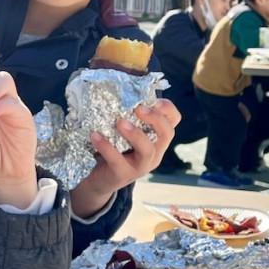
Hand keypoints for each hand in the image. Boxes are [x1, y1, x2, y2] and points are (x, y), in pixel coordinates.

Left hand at [71, 98, 181, 216]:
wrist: (98, 180)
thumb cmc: (113, 150)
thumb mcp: (123, 133)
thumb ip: (127, 116)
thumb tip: (117, 89)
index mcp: (156, 139)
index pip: (173, 121)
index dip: (167, 109)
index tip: (154, 100)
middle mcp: (154, 152)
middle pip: (167, 133)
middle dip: (155, 119)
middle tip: (138, 108)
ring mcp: (140, 166)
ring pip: (147, 150)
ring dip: (135, 134)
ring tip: (119, 122)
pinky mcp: (123, 175)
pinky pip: (118, 161)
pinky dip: (106, 146)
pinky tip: (95, 135)